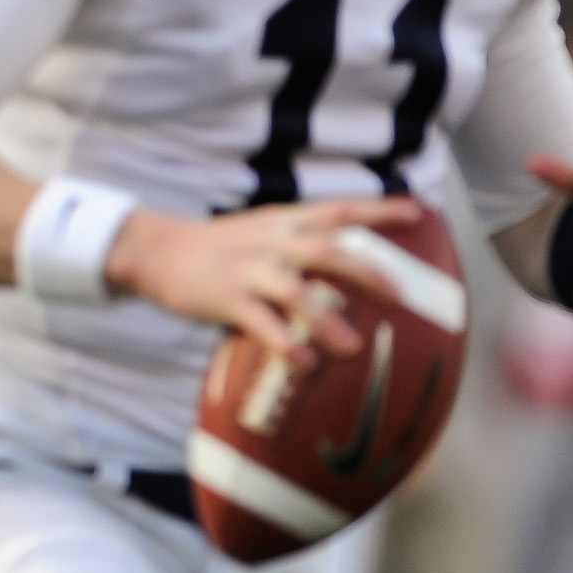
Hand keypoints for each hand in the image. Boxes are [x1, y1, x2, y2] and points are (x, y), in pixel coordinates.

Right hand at [105, 197, 421, 362]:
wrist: (156, 251)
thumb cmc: (217, 247)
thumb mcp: (260, 229)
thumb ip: (299, 240)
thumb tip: (349, 261)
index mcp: (282, 221)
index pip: (337, 209)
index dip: (377, 209)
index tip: (416, 213)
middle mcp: (269, 241)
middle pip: (327, 251)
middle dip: (367, 274)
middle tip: (399, 299)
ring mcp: (247, 270)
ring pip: (296, 292)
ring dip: (327, 321)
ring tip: (351, 350)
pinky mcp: (225, 298)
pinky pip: (262, 324)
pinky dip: (286, 344)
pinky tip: (304, 363)